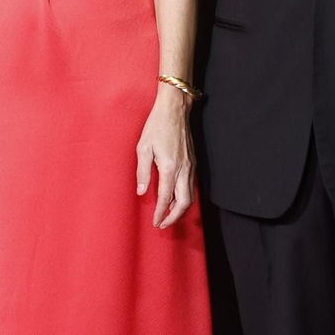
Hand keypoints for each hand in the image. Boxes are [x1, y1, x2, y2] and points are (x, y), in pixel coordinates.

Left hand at [136, 85, 195, 229]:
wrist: (175, 110)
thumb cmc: (157, 126)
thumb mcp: (143, 148)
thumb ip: (142, 172)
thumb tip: (142, 192)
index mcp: (169, 167)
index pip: (166, 198)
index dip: (161, 213)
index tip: (156, 223)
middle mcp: (183, 169)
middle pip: (184, 202)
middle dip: (174, 217)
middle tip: (163, 224)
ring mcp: (190, 166)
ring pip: (190, 195)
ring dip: (180, 209)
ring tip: (168, 214)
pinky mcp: (193, 162)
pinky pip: (191, 185)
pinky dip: (184, 196)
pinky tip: (174, 197)